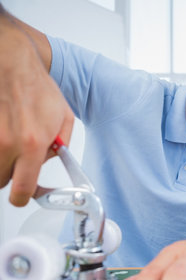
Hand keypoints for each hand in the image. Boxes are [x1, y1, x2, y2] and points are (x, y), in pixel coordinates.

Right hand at [0, 8, 73, 205]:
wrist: (9, 61)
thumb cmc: (35, 86)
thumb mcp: (63, 117)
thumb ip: (60, 147)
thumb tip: (49, 164)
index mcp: (33, 144)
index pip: (22, 190)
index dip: (21, 197)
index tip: (21, 196)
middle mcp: (7, 144)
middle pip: (0, 181)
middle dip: (8, 174)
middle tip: (14, 159)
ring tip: (7, 140)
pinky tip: (0, 128)